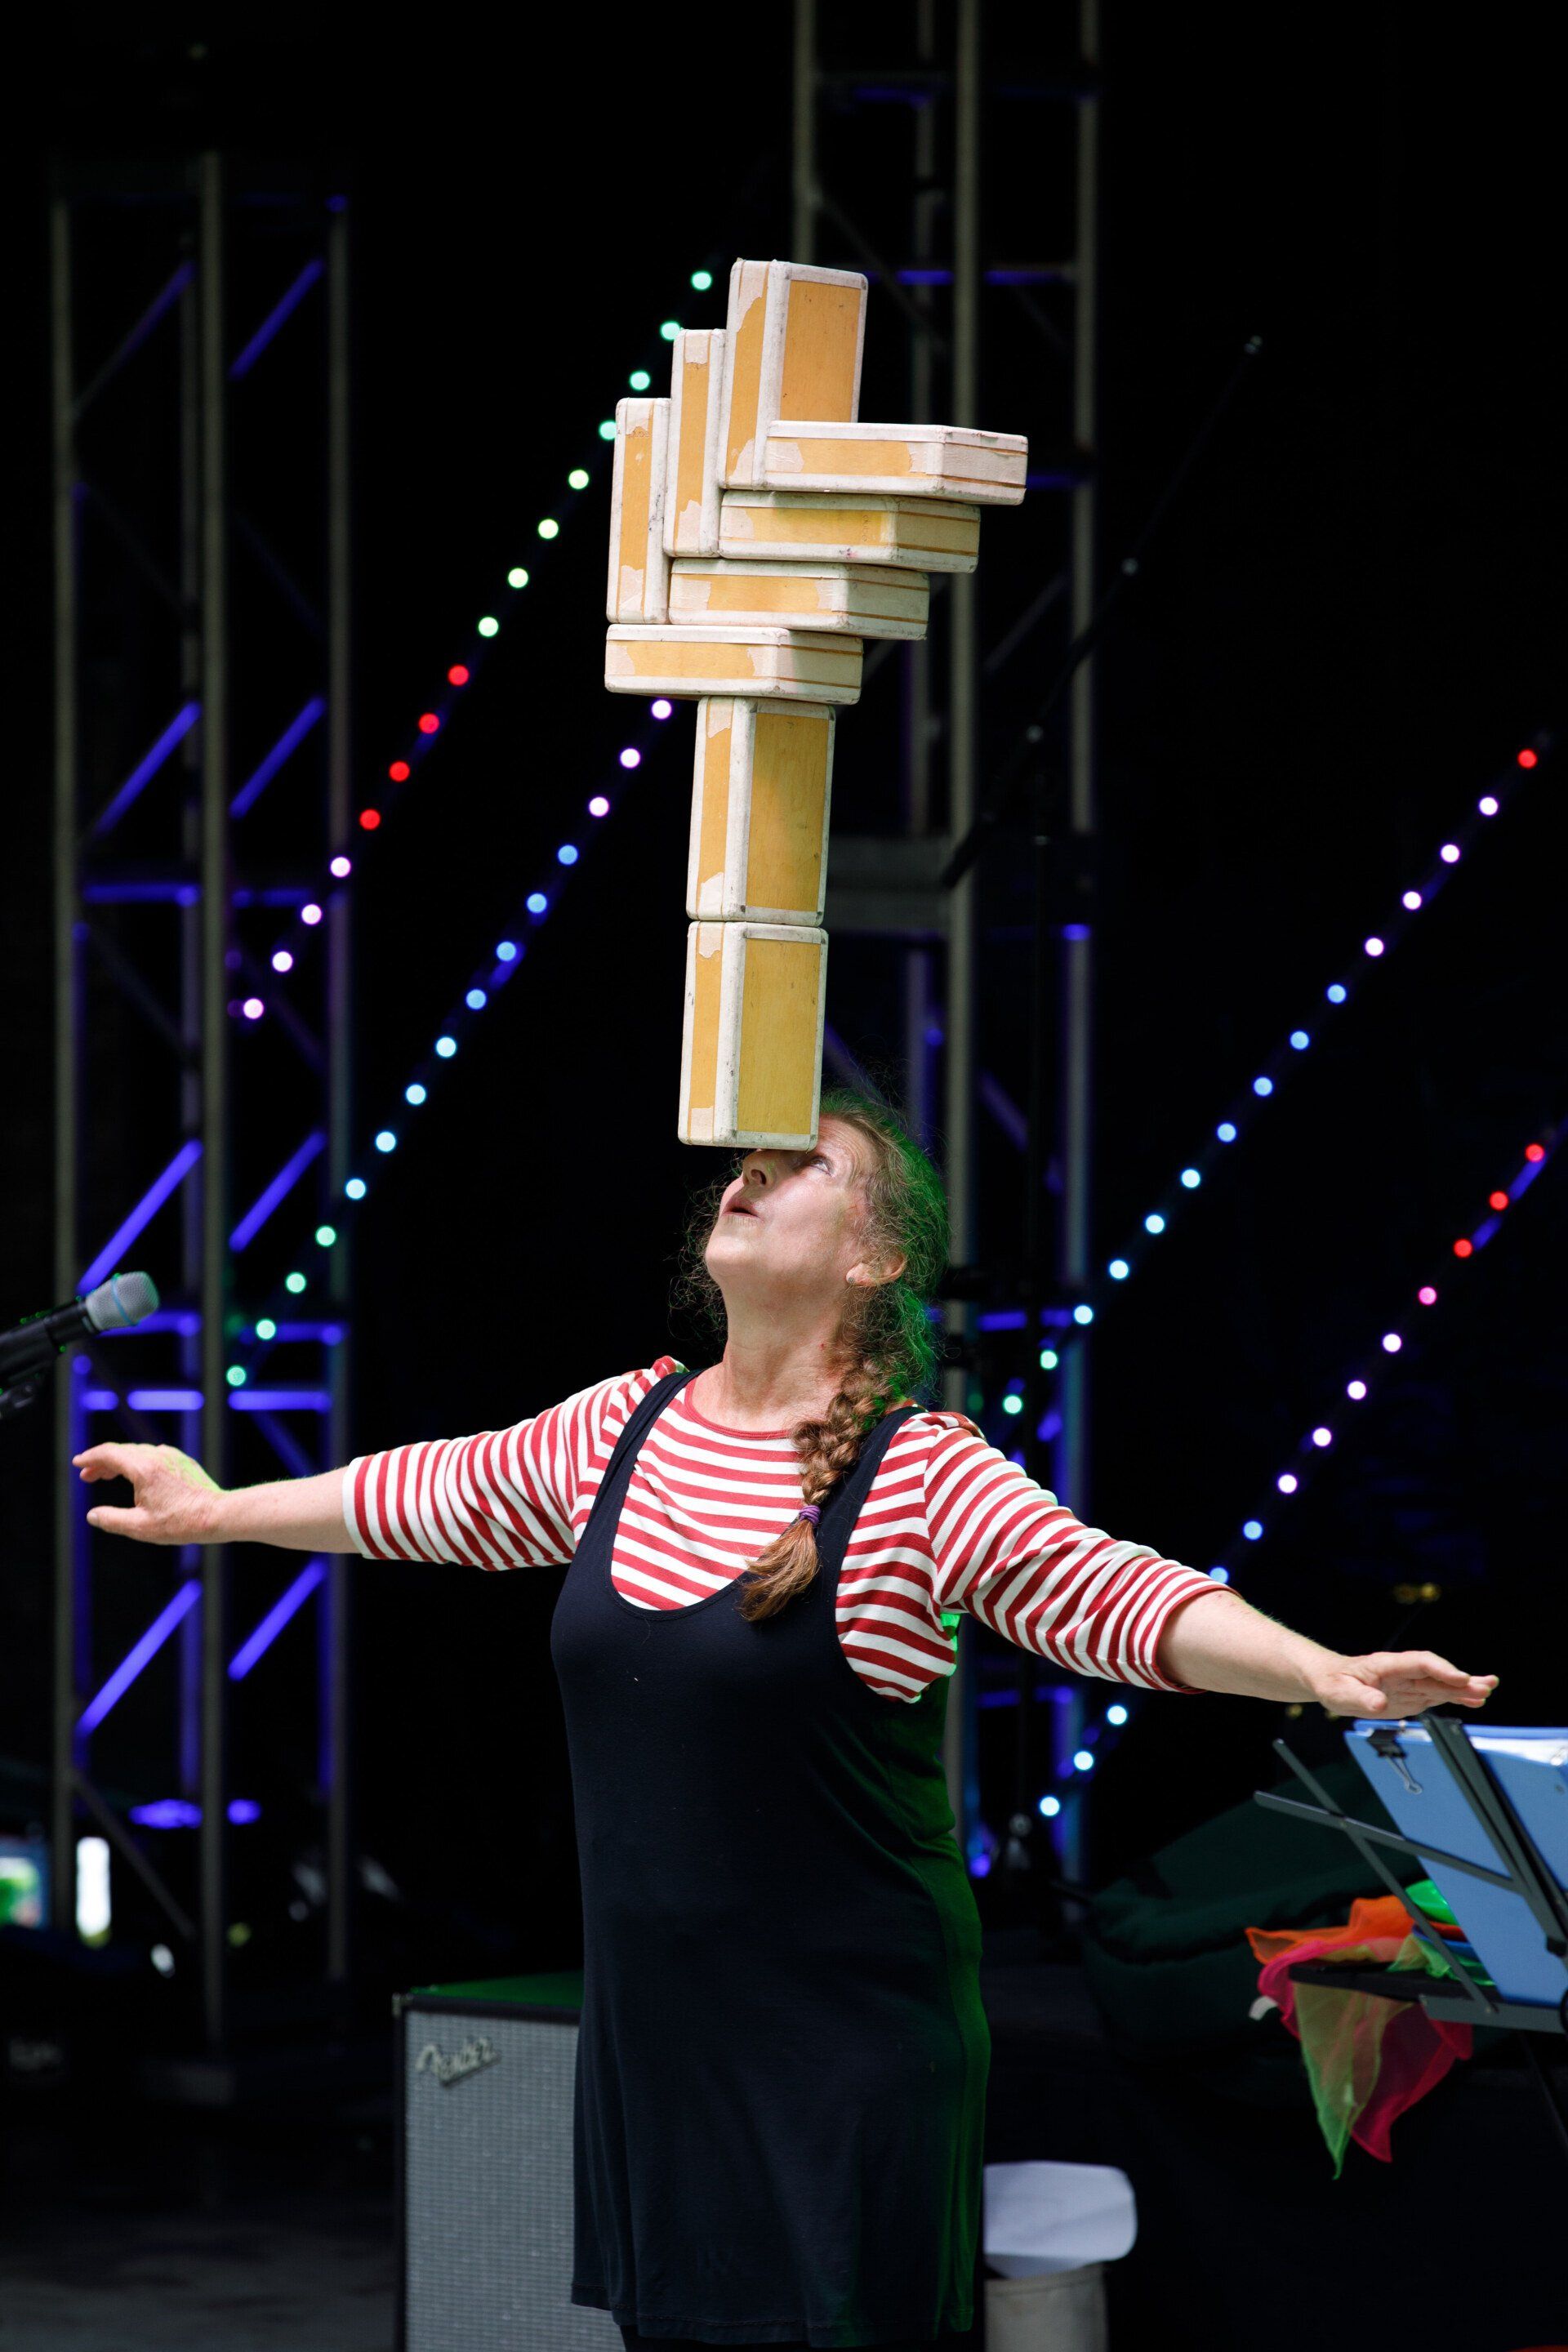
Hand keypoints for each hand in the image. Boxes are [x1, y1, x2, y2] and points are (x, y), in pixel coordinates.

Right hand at [72, 1441, 224, 1545]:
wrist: (217, 1514)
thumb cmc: (180, 1523)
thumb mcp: (140, 1527)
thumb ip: (112, 1520)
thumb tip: (92, 1515)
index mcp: (144, 1468)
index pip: (109, 1453)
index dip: (90, 1457)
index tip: (77, 1462)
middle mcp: (157, 1456)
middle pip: (121, 1451)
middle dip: (101, 1461)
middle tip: (87, 1475)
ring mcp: (171, 1456)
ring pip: (137, 1452)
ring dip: (118, 1461)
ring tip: (106, 1476)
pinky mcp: (181, 1460)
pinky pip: (152, 1455)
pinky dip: (136, 1462)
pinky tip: (133, 1475)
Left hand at [1308, 1649, 1498, 1719]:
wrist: (1331, 1680)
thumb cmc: (1333, 1683)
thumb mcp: (1339, 1693)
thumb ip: (1360, 1698)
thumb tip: (1379, 1704)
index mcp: (1387, 1665)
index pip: (1419, 1663)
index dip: (1440, 1670)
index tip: (1460, 1678)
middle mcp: (1403, 1671)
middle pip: (1437, 1673)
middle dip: (1461, 1679)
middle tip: (1487, 1684)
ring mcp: (1410, 1682)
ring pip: (1441, 1684)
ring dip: (1465, 1688)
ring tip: (1489, 1690)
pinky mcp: (1412, 1694)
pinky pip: (1438, 1694)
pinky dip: (1457, 1698)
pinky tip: (1475, 1701)